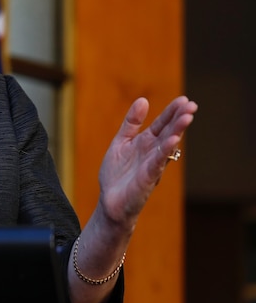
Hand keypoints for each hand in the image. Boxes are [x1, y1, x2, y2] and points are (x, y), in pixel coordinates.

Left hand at [97, 96, 196, 232]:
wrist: (110, 202)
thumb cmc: (117, 175)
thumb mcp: (121, 142)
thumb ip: (131, 123)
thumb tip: (143, 99)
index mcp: (146, 143)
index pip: (162, 124)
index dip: (171, 112)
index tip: (184, 99)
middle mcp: (153, 152)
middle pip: (169, 132)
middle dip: (179, 119)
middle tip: (192, 105)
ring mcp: (152, 165)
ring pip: (167, 146)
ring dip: (177, 131)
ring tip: (187, 117)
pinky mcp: (147, 178)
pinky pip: (158, 162)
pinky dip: (165, 151)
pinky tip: (173, 140)